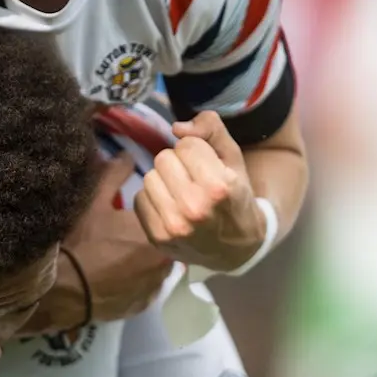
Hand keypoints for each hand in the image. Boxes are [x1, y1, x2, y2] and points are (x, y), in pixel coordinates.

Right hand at [23, 156, 173, 334]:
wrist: (62, 290)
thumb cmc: (81, 240)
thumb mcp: (95, 201)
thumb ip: (115, 174)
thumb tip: (127, 154)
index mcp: (158, 232)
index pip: (168, 218)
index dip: (155, 215)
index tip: (134, 215)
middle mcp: (164, 262)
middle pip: (165, 244)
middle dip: (151, 239)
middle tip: (126, 235)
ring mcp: (154, 287)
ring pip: (157, 268)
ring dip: (146, 262)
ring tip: (121, 257)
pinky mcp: (143, 306)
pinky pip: (146, 290)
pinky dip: (137, 283)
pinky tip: (118, 277)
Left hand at [134, 111, 264, 271]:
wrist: (236, 248)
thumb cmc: (235, 196)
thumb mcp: (233, 158)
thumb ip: (211, 129)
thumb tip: (176, 128)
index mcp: (219, 187)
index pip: (186, 145)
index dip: (197, 151)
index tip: (208, 166)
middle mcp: (194, 208)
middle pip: (163, 158)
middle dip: (178, 163)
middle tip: (193, 179)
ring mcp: (173, 226)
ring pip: (149, 177)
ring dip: (164, 181)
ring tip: (181, 193)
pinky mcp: (157, 237)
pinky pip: (139, 199)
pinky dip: (154, 199)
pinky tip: (171, 208)